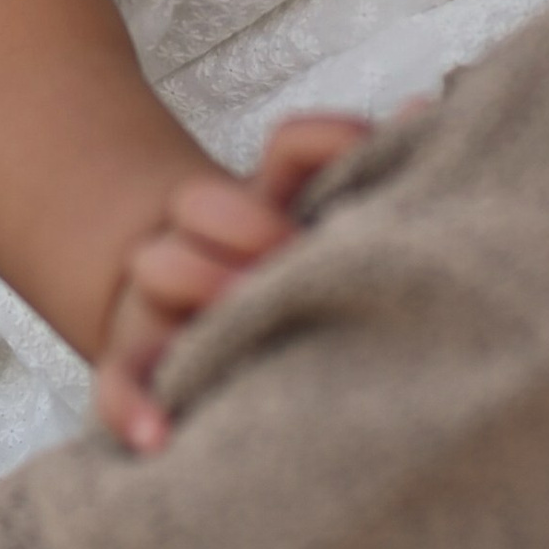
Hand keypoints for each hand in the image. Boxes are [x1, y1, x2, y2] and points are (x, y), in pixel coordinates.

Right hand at [94, 113, 373, 454]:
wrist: (192, 329)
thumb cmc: (291, 286)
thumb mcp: (332, 233)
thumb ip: (373, 184)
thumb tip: (431, 112)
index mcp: (273, 205)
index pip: (292, 151)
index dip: (325, 143)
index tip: (363, 151)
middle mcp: (211, 242)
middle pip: (208, 199)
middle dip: (250, 219)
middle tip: (292, 250)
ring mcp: (165, 300)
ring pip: (159, 265)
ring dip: (197, 279)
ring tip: (243, 311)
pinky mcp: (137, 363)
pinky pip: (117, 384)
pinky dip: (132, 407)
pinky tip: (157, 436)